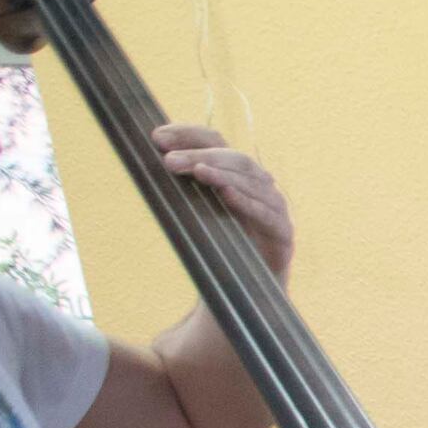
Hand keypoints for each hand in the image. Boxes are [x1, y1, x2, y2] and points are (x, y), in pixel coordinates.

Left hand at [151, 123, 292, 279]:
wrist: (245, 293)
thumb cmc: (216, 248)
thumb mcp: (191, 212)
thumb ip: (175, 189)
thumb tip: (144, 165)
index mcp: (235, 173)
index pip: (215, 140)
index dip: (188, 134)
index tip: (156, 137)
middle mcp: (258, 184)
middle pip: (234, 158)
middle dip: (200, 155)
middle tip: (169, 161)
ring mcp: (274, 207)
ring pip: (252, 180)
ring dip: (222, 174)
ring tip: (197, 171)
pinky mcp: (283, 233)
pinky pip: (267, 214)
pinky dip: (247, 203)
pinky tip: (226, 195)